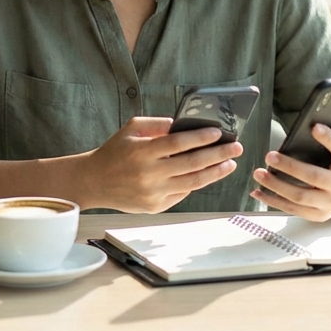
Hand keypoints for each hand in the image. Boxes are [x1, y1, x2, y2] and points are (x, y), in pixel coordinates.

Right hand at [81, 117, 242, 212]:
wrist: (94, 182)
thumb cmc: (115, 151)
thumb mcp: (131, 129)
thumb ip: (157, 124)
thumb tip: (185, 125)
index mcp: (142, 152)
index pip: (178, 143)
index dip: (200, 137)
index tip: (218, 133)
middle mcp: (149, 174)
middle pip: (192, 164)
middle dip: (218, 155)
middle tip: (236, 148)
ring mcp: (153, 193)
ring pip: (193, 183)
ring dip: (215, 172)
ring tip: (230, 163)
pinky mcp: (155, 206)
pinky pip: (182, 194)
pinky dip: (197, 183)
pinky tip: (207, 174)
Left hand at [251, 124, 330, 221]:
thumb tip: (327, 113)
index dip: (328, 138)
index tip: (314, 127)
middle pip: (314, 176)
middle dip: (290, 166)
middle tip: (270, 156)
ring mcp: (330, 203)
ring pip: (300, 195)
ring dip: (276, 185)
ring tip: (259, 173)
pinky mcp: (318, 215)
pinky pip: (292, 209)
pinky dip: (273, 201)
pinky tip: (258, 192)